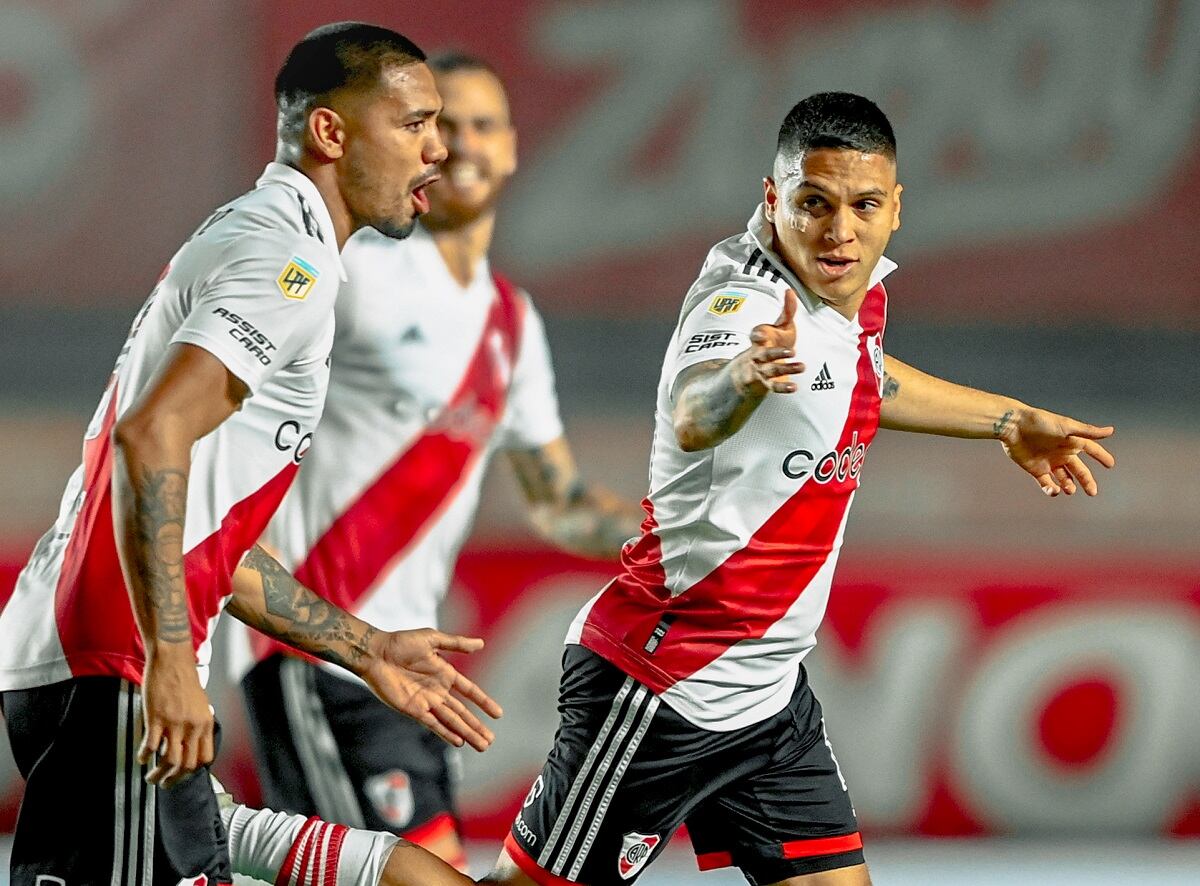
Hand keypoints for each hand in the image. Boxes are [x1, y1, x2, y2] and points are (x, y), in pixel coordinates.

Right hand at [138, 647, 214, 787]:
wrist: (172, 660)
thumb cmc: (184, 679)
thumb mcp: (200, 704)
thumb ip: (197, 724)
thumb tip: (193, 742)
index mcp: (205, 723)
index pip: (205, 758)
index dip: (193, 770)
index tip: (183, 775)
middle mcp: (193, 726)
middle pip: (187, 764)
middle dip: (175, 779)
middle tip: (165, 783)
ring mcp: (175, 723)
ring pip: (169, 761)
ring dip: (158, 774)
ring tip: (151, 777)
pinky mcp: (157, 719)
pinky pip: (151, 746)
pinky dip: (145, 756)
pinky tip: (141, 757)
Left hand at [359, 628, 502, 751]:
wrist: (375, 653)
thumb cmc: (401, 642)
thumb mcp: (432, 639)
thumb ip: (456, 644)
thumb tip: (481, 644)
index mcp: (445, 674)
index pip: (469, 691)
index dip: (483, 702)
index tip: (498, 714)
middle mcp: (438, 691)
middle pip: (462, 712)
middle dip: (476, 726)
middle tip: (490, 740)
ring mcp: (426, 702)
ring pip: (451, 721)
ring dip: (466, 733)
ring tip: (481, 746)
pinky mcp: (412, 709)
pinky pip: (433, 724)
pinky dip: (445, 733)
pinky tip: (458, 742)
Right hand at [733, 289, 804, 394]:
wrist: (750, 369)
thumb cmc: (770, 343)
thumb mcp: (779, 326)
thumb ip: (787, 310)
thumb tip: (790, 290)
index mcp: (760, 340)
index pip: (755, 336)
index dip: (757, 335)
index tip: (761, 335)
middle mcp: (759, 355)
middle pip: (764, 355)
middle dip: (776, 353)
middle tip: (791, 352)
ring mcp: (762, 370)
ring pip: (772, 371)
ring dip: (787, 369)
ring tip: (802, 366)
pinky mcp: (767, 384)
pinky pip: (774, 387)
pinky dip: (783, 388)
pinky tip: (794, 387)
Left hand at [999, 407, 1114, 496]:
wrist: (1013, 426)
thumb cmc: (1040, 422)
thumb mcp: (1066, 426)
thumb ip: (1087, 431)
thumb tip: (1111, 431)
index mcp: (1071, 442)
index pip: (1091, 450)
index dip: (1101, 456)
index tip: (1110, 465)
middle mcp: (1062, 453)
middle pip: (1079, 470)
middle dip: (1087, 481)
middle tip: (1092, 492)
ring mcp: (1049, 462)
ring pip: (1064, 479)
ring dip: (1069, 486)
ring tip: (1070, 489)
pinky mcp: (1035, 469)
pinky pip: (1046, 483)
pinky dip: (1051, 489)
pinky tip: (1054, 490)